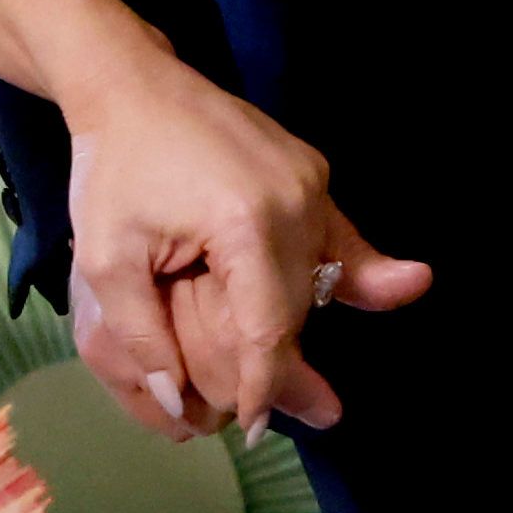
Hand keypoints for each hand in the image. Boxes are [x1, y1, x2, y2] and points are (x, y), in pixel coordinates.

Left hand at [63, 64, 427, 435]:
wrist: (133, 86)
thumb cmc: (111, 173)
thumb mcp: (105, 262)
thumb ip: (141, 337)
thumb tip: (178, 405)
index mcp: (244, 224)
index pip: (267, 328)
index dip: (261, 384)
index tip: (252, 427)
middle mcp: (294, 201)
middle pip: (299, 307)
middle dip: (284, 361)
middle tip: (273, 415)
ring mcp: (310, 181)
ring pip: (319, 276)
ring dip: (303, 320)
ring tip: (311, 386)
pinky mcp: (313, 169)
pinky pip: (336, 235)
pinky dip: (359, 267)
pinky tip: (407, 284)